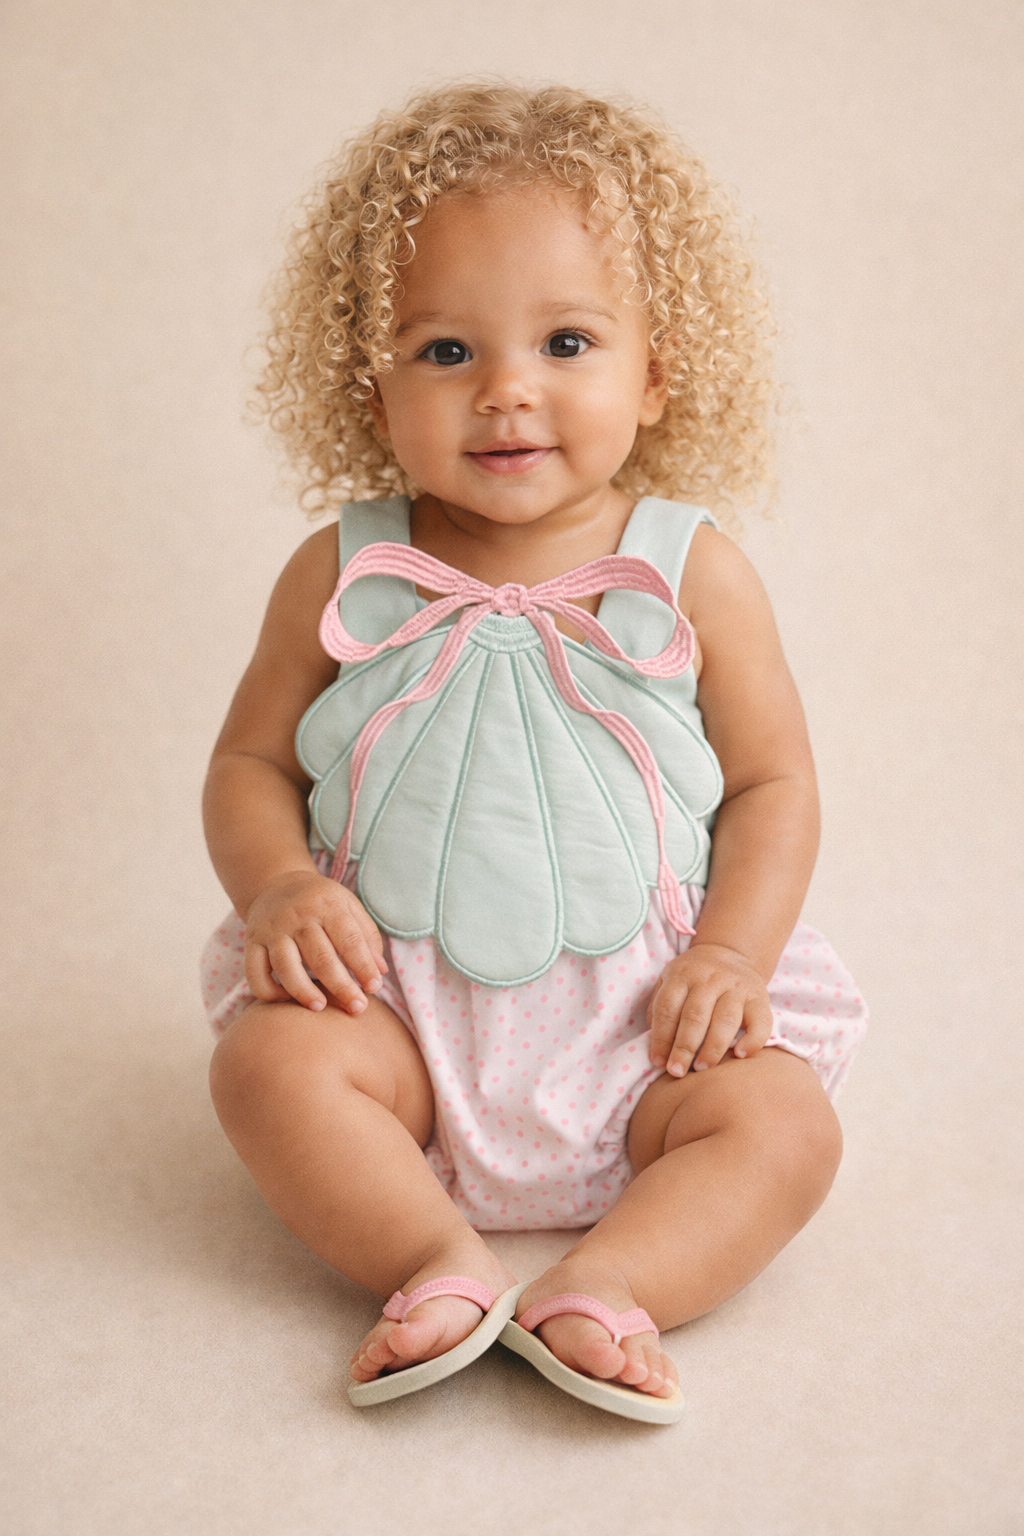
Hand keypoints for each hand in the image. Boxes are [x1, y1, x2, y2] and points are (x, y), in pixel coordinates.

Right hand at [243, 870, 386, 1014]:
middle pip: (320, 957)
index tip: (374, 988)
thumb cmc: (321, 901)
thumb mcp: (349, 906)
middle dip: (340, 986)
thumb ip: (367, 936)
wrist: (277, 883)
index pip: (348, 939)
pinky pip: (254, 972)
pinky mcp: (251, 942)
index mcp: (327, 905)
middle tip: (357, 1008)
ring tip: (320, 1007)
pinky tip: (286, 998)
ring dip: (303, 991)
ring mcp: (271, 930)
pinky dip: (267, 991)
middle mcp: (297, 916)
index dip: (363, 966)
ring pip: (285, 966)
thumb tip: (380, 971)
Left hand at [647, 942, 773, 1076]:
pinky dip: (752, 1040)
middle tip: (677, 1072)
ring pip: (725, 1020)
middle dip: (684, 1048)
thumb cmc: (693, 978)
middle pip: (695, 1015)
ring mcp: (736, 987)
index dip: (661, 1038)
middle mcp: (710, 978)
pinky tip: (740, 1055)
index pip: (668, 1008)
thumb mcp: (668, 981)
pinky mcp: (760, 997)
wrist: (728, 953)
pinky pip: (760, 1021)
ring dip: (712, 1049)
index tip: (659, 1062)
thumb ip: (658, 1009)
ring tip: (701, 1068)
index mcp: (682, 975)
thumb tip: (656, 1047)